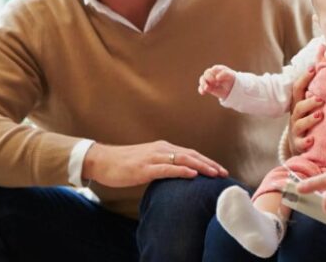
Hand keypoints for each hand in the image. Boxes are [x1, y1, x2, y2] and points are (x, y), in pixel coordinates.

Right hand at [83, 140, 228, 187]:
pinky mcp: (144, 167)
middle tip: (224, 173)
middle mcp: (161, 149)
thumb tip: (178, 176)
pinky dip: (181, 170)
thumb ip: (164, 166)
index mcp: (163, 148)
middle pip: (192, 155)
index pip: (191, 153)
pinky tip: (192, 174)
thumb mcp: (148, 163)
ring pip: (183, 159)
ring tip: (215, 173)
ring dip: (201, 166)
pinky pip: (166, 168)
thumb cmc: (124, 164)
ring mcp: (153, 157)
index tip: (220, 170)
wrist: (101, 160)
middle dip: (210, 164)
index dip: (207, 161)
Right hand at [197, 65, 235, 99]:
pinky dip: (201, 90)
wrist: (230, 88)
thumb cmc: (230, 79)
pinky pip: (201, 88)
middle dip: (208, 77)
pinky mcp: (206, 87)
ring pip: (202, 79)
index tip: (217, 79)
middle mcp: (211, 73)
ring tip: (207, 88)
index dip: (214, 73)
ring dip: (203, 83)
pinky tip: (203, 93)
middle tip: (213, 82)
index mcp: (218, 69)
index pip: (215, 69)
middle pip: (206, 73)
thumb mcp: (230, 76)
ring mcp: (208, 80)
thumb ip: (224, 74)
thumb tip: (216, 77)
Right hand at [287, 67, 323, 154]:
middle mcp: (295, 117)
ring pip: (300, 124)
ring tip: (320, 115)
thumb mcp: (309, 107)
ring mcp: (295, 131)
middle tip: (320, 99)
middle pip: (298, 107)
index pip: (297, 89)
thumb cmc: (308, 121)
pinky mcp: (298, 144)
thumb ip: (316, 93)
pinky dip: (305, 142)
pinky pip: (300, 143)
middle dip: (309, 102)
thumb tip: (325, 68)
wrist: (298, 145)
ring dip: (310, 120)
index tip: (313, 68)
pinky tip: (312, 140)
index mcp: (298, 105)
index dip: (304, 79)